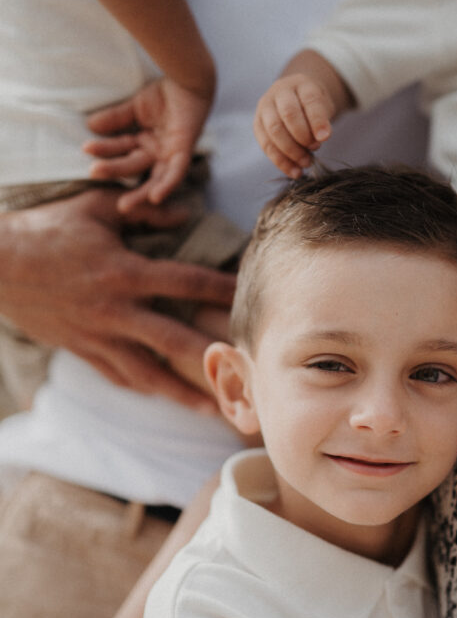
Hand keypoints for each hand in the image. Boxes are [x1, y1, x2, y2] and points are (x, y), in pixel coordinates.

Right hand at [0, 188, 235, 409]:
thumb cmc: (46, 230)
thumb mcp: (95, 208)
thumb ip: (144, 211)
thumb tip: (185, 213)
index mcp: (124, 272)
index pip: (186, 281)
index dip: (221, 289)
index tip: (249, 297)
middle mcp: (115, 310)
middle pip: (173, 339)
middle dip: (210, 358)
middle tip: (242, 376)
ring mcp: (96, 335)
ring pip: (146, 372)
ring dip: (180, 393)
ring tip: (211, 409)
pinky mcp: (79, 349)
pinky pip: (116, 375)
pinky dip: (142, 386)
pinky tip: (163, 396)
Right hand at [84, 76, 213, 212]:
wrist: (190, 79)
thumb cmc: (165, 94)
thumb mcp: (135, 107)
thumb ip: (115, 118)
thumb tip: (90, 126)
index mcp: (144, 143)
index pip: (120, 149)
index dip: (104, 149)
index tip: (85, 148)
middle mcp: (156, 153)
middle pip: (133, 165)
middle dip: (114, 170)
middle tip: (93, 173)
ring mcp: (170, 154)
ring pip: (154, 178)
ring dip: (140, 193)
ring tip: (124, 206)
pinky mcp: (184, 152)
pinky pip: (176, 173)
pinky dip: (167, 185)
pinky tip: (156, 198)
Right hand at [253, 73, 333, 178]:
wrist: (295, 97)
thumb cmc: (312, 105)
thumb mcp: (324, 106)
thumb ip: (322, 120)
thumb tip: (319, 139)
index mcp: (301, 83)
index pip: (309, 100)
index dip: (317, 120)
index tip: (325, 137)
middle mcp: (279, 92)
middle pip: (288, 114)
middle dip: (303, 137)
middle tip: (315, 149)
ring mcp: (265, 107)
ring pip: (274, 131)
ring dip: (291, 152)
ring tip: (306, 162)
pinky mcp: (257, 124)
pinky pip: (266, 145)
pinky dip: (281, 162)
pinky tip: (294, 172)